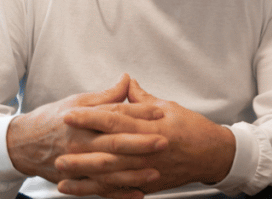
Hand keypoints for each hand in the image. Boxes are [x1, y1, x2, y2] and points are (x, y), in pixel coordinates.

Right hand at [7, 74, 166, 187]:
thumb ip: (107, 95)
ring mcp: (77, 163)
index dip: (138, 113)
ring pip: (108, 170)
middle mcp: (80, 143)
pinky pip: (99, 189)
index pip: (114, 115)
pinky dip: (119, 193)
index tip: (159, 112)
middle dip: (140, 144)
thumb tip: (127, 79)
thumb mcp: (78, 101)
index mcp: (82, 121)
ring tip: (155, 171)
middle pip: (113, 143)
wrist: (24, 143)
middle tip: (163, 142)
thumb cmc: (53, 119)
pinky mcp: (76, 179)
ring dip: (133, 173)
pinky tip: (138, 193)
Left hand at [56, 78, 235, 197]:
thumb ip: (143, 99)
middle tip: (58, 146)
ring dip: (85, 172)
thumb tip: (125, 83)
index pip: (117, 119)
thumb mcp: (170, 107)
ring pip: (111, 172)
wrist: (212, 155)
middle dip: (81, 147)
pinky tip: (83, 188)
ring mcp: (148, 168)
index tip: (71, 114)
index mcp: (153, 126)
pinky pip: (120, 189)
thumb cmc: (193, 129)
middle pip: (109, 149)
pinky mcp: (148, 183)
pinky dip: (100, 190)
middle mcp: (148, 149)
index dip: (92, 116)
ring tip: (62, 171)